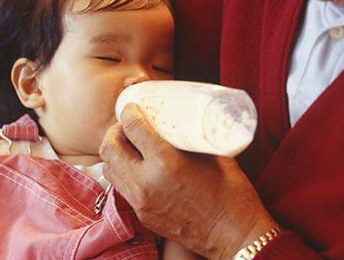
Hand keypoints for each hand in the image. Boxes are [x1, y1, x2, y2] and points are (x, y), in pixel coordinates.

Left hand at [100, 104, 276, 258]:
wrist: (234, 236)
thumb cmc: (230, 193)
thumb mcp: (212, 155)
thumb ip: (189, 137)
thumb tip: (177, 120)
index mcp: (166, 163)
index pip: (133, 128)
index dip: (129, 112)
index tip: (132, 108)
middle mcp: (146, 182)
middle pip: (110, 148)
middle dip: (115, 132)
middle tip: (128, 126)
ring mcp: (141, 202)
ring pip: (109, 169)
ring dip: (115, 153)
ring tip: (130, 145)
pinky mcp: (142, 215)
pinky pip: (121, 187)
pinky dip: (122, 172)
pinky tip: (137, 166)